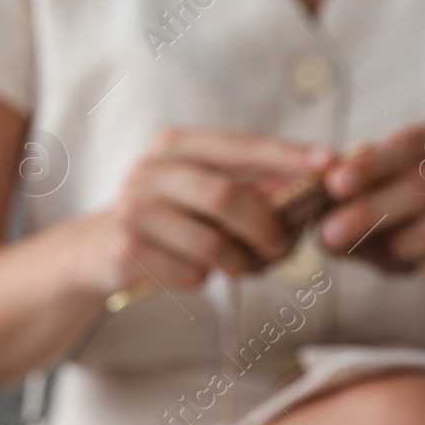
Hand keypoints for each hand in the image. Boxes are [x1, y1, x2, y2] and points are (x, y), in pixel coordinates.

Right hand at [92, 127, 332, 292]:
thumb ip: (245, 186)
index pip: (240, 145)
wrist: (93, 251)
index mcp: (175, 145)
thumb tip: (308, 187)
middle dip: (266, 226)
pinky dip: (205, 279)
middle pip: (226, 196)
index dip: (287, 154)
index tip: (330, 162)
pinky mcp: (126, 250)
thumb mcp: (196, 190)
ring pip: (210, 242)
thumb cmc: (163, 219)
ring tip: (246, 269)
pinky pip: (188, 272)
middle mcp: (150, 170)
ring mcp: (134, 210)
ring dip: (240, 263)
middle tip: (285, 247)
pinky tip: (200, 275)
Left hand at [319, 113, 424, 276]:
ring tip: (384, 251)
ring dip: (398, 245)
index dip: (372, 164)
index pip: (413, 142)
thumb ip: (383, 171)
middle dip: (369, 212)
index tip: (334, 184)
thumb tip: (328, 185)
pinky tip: (423, 267)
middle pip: (421, 188)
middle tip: (329, 233)